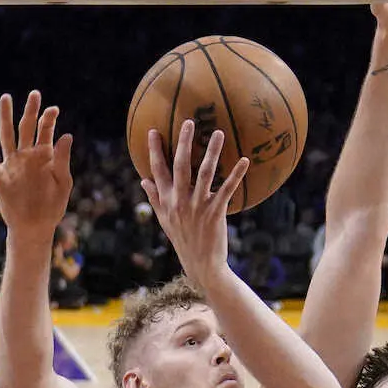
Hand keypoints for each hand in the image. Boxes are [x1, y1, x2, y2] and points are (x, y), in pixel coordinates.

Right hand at [0, 91, 72, 236]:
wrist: (35, 227)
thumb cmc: (52, 206)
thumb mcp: (63, 183)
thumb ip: (62, 159)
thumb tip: (67, 135)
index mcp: (43, 158)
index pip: (45, 132)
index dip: (49, 119)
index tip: (54, 109)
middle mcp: (26, 157)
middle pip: (26, 128)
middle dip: (30, 111)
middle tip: (35, 93)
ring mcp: (12, 166)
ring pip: (6, 137)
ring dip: (5, 118)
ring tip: (6, 98)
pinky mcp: (0, 179)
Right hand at [140, 120, 248, 284]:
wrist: (201, 265)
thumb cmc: (184, 241)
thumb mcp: (165, 221)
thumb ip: (155, 198)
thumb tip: (143, 181)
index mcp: (167, 201)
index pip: (157, 172)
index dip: (154, 151)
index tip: (153, 131)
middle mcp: (180, 202)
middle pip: (180, 167)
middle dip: (184, 143)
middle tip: (190, 121)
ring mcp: (198, 207)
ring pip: (204, 174)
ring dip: (212, 152)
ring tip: (219, 133)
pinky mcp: (215, 213)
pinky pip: (226, 190)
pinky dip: (235, 175)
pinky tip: (244, 161)